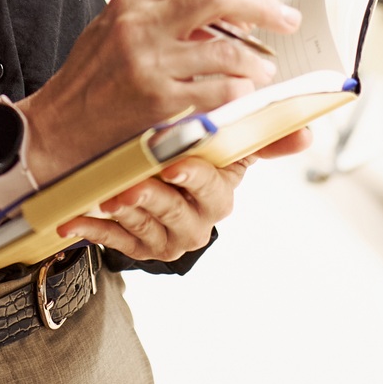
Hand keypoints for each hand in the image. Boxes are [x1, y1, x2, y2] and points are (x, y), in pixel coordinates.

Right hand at [19, 0, 301, 182]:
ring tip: (263, 72)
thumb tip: (221, 14)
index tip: (257, 7)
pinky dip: (240, 91)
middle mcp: (141, 26)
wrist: (56, 129)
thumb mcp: (114, 32)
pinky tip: (243, 94)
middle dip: (263, 7)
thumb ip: (161, 18)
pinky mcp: (159, 103)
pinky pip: (219, 90)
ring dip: (256, 61)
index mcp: (131, 2)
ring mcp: (150, 64)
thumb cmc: (90, 81)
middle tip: (286, 21)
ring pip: (227, 48)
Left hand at [59, 155, 246, 262]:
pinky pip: (116, 242)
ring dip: (125, 213)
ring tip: (107, 197)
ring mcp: (166, 239)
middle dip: (154, 198)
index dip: (195, 178)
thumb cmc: (190, 156)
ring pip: (146, 228)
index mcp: (219, 194)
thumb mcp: (223, 145)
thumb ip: (258, 137)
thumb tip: (307, 135)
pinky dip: (95, 229)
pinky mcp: (138, 248)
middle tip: (132, 186)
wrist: (152, 178)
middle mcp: (197, 222)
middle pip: (177, 213)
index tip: (176, 165)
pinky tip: (74, 220)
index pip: (214, 189)